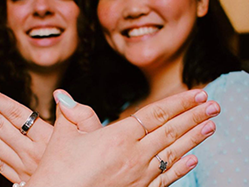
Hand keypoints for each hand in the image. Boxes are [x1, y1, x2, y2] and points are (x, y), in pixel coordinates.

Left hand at [0, 87, 101, 182]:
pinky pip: (1, 167)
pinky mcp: (25, 179)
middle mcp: (32, 150)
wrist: (90, 186)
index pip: (16, 113)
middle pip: (0, 126)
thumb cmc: (93, 157)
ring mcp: (26, 166)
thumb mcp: (93, 132)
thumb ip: (78, 113)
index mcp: (47, 136)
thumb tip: (60, 95)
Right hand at [27, 89, 219, 186]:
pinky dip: (181, 168)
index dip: (178, 102)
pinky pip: (166, 178)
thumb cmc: (59, 170)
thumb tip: (62, 94)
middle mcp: (134, 155)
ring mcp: (140, 176)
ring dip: (194, 138)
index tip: (197, 94)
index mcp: (118, 136)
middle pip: (170, 131)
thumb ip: (72, 113)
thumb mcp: (64, 136)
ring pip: (173, 153)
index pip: (156, 114)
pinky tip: (194, 160)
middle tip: (213, 105)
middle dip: (194, 116)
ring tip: (211, 126)